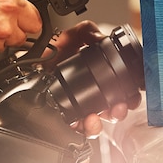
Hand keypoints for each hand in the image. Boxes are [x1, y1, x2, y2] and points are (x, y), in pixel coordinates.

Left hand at [48, 20, 141, 138]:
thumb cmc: (50, 52)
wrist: (30, 64)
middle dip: (119, 111)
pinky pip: (80, 131)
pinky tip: (82, 122)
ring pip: (98, 123)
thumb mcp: (71, 36)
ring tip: (95, 118)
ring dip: (101, 123)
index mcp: (98, 76)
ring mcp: (80, 108)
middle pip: (114, 109)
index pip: (121, 88)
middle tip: (118, 109)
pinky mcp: (67, 119)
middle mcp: (93, 94)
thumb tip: (101, 38)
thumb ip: (87, 31)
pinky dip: (85, 130)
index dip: (130, 94)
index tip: (132, 96)